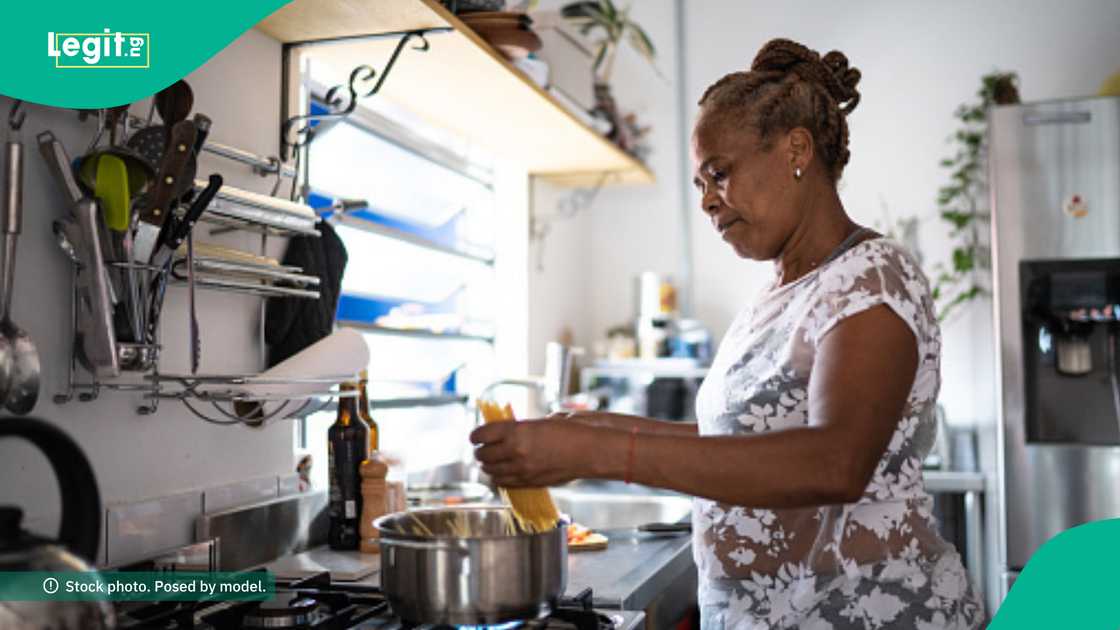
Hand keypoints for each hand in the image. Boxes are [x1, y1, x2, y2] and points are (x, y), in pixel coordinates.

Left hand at [469, 418, 597, 486]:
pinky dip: (500, 478)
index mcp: (517, 432)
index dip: (475, 436)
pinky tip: (503, 473)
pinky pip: (505, 483)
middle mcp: (516, 451)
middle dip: (480, 452)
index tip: (475, 436)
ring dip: (488, 467)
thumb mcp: (542, 422)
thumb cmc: (572, 431)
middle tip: (482, 449)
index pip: (482, 435)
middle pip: (483, 455)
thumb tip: (508, 432)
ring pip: (491, 472)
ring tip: (491, 462)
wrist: (591, 451)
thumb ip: (521, 428)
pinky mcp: (530, 482)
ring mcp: (522, 470)